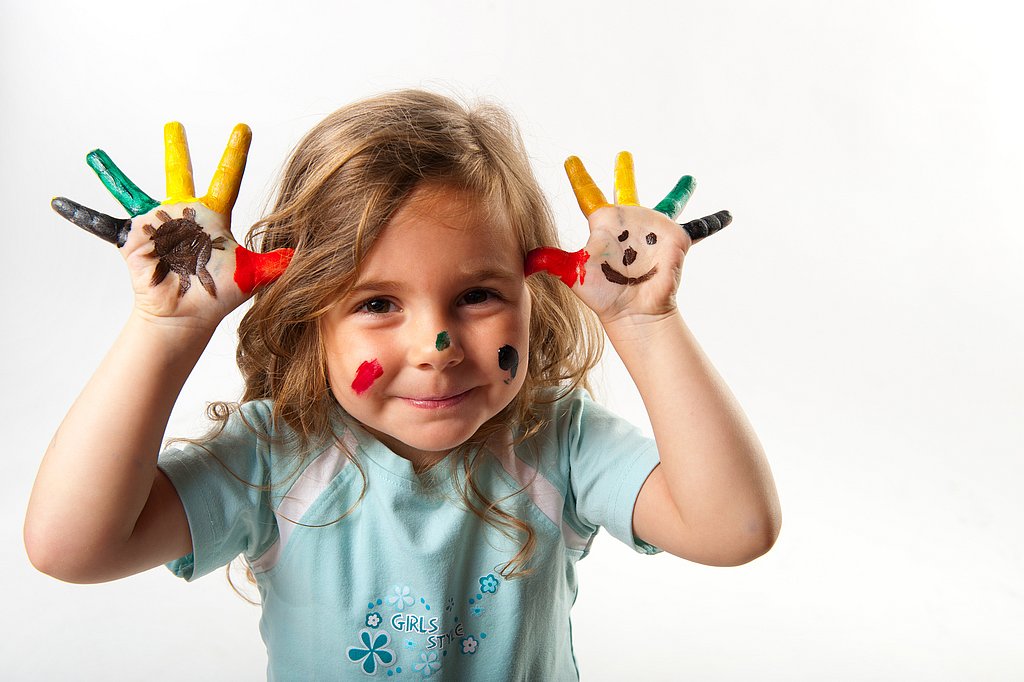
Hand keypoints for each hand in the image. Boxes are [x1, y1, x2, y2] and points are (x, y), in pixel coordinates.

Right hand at [52, 122, 292, 326]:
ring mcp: (157, 225)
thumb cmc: (217, 295)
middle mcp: (184, 215)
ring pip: (135, 192)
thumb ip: (278, 260)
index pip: (227, 178)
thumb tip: (307, 252)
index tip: (243, 128)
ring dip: (114, 173)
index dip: (235, 154)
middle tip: (174, 123)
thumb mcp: (254, 274)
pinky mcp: (135, 240)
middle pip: (181, 173)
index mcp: (213, 217)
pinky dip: (81, 213)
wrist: (188, 317)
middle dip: (178, 148)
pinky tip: (58, 201)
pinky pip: (104, 225)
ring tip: (95, 155)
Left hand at [525, 151, 730, 323]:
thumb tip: (526, 260)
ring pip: (668, 204)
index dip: (581, 177)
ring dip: (679, 191)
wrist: (633, 310)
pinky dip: (714, 221)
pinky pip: (699, 227)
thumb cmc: (603, 293)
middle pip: (627, 190)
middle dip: (625, 172)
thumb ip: (551, 261)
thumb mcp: (573, 273)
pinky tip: (727, 214)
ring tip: (690, 178)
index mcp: (603, 225)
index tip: (571, 159)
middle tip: (623, 154)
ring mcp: (652, 230)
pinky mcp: (675, 240)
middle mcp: (628, 222)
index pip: (588, 195)